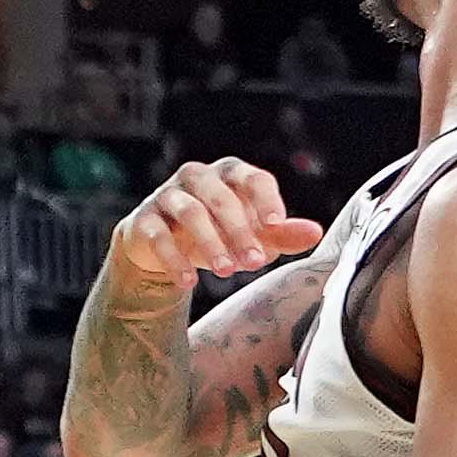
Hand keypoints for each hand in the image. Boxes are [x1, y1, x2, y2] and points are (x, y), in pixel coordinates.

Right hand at [104, 156, 323, 302]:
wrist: (159, 248)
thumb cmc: (214, 233)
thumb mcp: (250, 235)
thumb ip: (280, 234)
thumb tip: (315, 233)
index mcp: (229, 173)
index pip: (252, 178)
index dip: (265, 200)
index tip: (275, 225)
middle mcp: (197, 177)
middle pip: (221, 197)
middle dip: (239, 231)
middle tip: (255, 263)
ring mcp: (166, 196)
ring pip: (190, 212)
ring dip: (210, 243)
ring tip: (226, 272)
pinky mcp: (142, 220)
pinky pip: (157, 236)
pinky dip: (174, 259)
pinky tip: (189, 282)